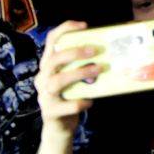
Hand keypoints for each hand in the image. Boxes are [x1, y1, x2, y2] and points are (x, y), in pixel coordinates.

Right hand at [35, 21, 97, 138]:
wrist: (61, 127)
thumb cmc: (72, 95)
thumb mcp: (76, 77)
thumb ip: (84, 64)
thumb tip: (110, 50)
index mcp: (49, 65)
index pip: (50, 41)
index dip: (65, 29)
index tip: (84, 26)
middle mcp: (42, 78)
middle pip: (53, 60)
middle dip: (75, 53)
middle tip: (96, 51)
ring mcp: (44, 96)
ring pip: (58, 81)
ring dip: (80, 74)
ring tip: (98, 71)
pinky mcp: (50, 112)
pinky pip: (66, 105)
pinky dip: (80, 102)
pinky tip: (90, 100)